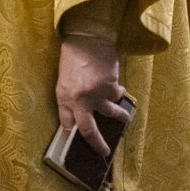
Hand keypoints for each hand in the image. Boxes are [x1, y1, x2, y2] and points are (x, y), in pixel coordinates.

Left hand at [55, 32, 132, 157]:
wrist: (86, 38)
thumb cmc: (73, 58)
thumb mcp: (64, 81)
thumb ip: (70, 101)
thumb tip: (76, 120)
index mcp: (64, 98)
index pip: (68, 125)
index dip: (75, 135)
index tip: (82, 143)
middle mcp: (79, 100)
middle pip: (89, 131)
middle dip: (98, 144)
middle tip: (105, 152)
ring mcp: (96, 95)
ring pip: (112, 113)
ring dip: (121, 117)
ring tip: (126, 119)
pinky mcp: (110, 86)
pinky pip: (118, 95)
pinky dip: (119, 92)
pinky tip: (117, 86)